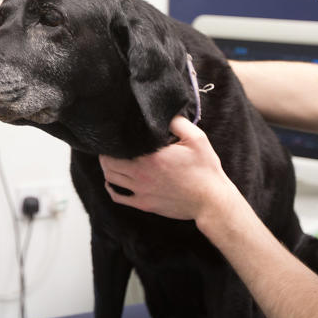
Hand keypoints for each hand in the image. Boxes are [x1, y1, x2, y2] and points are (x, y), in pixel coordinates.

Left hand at [99, 116, 230, 220]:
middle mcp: (141, 175)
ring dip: (107, 168)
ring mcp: (141, 191)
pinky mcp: (145, 204)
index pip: (119, 147)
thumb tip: (164, 113)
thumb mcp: (196, 139)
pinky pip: (118, 197)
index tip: (113, 135)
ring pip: (111, 179)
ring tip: (109, 161)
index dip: (112, 141)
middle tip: (108, 147)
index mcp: (151, 157)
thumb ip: (177, 123)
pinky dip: (111, 188)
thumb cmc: (205, 169)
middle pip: (109, 163)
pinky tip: (111, 182)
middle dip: (105, 154)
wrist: (211, 201)